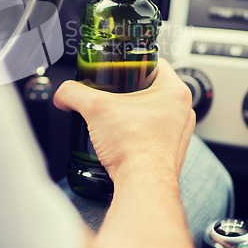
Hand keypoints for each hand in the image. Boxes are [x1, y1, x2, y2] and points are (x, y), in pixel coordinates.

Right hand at [54, 58, 194, 182]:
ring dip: (136, 110)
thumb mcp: (95, 109)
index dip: (134, 61)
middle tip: (114, 90)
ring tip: (117, 113)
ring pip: (155, 109)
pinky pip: (156, 130)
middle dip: (132, 88)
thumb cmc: (134, 149)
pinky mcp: (172, 150)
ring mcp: (180, 132)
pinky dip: (140, 129)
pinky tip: (124, 134)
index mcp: (175, 91)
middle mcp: (184, 110)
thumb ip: (74, 94)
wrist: (142, 186)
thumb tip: (63, 94)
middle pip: (154, 87)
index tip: (120, 65)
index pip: (155, 62)